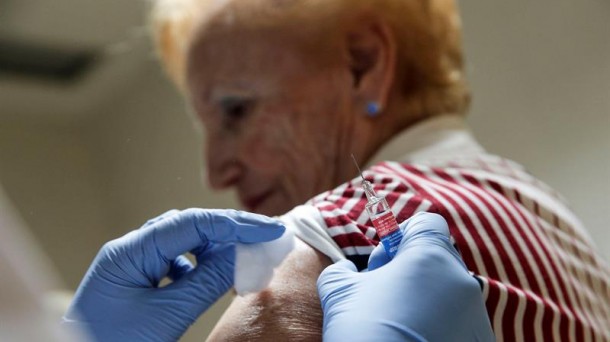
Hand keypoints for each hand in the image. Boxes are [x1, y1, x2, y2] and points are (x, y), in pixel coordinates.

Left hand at [64, 209, 284, 340]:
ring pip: (182, 241)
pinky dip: (198, 265)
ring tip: (243, 258)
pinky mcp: (137, 277)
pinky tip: (210, 277)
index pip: (192, 223)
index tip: (269, 230)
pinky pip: (174, 260)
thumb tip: (243, 254)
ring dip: (214, 248)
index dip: (235, 224)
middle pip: (188, 226)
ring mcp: (132, 262)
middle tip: (266, 237)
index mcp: (130, 252)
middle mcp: (130, 249)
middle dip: (228, 231)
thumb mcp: (169, 314)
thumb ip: (208, 281)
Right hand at [317, 212, 493, 341]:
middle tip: (382, 293)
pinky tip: (412, 338)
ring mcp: (475, 315)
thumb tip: (346, 270)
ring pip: (449, 291)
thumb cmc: (364, 332)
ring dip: (424, 298)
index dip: (401, 235)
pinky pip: (459, 321)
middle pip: (437, 257)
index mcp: (430, 257)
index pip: (428, 223)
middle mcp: (461, 281)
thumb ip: (342, 270)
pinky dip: (439, 324)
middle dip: (409, 269)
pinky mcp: (480, 340)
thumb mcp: (338, 292)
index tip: (382, 262)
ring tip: (396, 322)